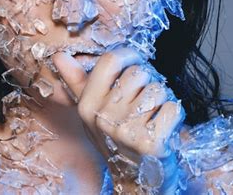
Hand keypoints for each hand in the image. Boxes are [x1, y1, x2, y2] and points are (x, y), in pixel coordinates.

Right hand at [53, 47, 184, 192]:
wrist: (136, 176)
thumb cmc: (115, 137)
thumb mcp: (92, 110)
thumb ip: (77, 80)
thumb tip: (58, 56)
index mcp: (87, 104)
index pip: (110, 60)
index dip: (128, 56)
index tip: (135, 62)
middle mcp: (103, 116)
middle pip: (137, 72)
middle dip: (148, 81)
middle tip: (143, 100)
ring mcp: (126, 131)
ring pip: (158, 88)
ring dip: (162, 99)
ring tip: (151, 115)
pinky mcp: (151, 142)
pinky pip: (173, 108)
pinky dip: (173, 114)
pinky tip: (162, 126)